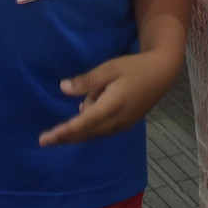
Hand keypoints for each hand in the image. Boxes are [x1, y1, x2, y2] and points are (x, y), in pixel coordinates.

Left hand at [39, 50, 178, 145]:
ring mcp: (122, 125)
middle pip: (85, 133)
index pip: (82, 124)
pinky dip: (90, 125)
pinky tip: (91, 106)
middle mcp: (116, 121)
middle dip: (65, 136)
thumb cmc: (135, 67)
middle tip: (44, 140)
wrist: (162, 73)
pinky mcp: (125, 124)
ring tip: (97, 92)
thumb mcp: (109, 68)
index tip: (46, 139)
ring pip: (93, 132)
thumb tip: (63, 88)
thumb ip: (87, 80)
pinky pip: (101, 130)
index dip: (63, 132)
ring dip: (81, 125)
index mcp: (111, 107)